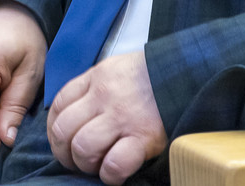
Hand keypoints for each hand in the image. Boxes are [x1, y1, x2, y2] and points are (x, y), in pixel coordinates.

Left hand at [47, 51, 166, 185]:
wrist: (189, 72)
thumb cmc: (152, 76)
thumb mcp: (117, 69)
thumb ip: (95, 87)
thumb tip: (76, 114)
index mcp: (97, 78)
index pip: (58, 105)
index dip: (54, 129)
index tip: (64, 141)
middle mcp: (104, 96)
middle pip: (64, 130)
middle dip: (64, 152)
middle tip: (77, 160)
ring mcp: (123, 117)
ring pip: (83, 148)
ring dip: (86, 165)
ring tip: (97, 166)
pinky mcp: (144, 138)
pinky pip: (114, 164)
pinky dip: (110, 175)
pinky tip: (116, 173)